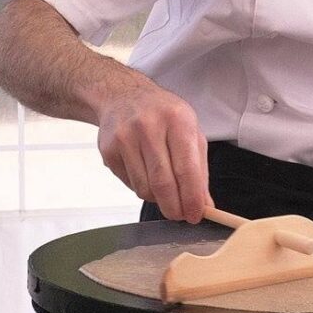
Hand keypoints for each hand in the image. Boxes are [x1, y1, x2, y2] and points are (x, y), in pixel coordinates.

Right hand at [95, 81, 211, 222]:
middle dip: (174, 207)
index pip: (186, 168)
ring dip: (158, 199)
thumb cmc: (163, 115)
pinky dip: (142, 188)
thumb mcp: (190, 131)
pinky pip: (129, 184)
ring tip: (165, 190)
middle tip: (180, 216)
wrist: (123, 96)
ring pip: (144, 188)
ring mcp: (125, 137)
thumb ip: (199, 169)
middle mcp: (149, 126)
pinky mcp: (108, 150)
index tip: (196, 215)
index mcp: (177, 119)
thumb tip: (204, 204)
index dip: (192, 197)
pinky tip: (146, 173)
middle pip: (163, 182)